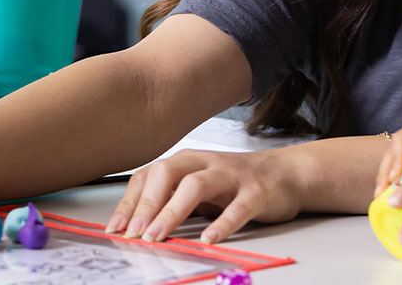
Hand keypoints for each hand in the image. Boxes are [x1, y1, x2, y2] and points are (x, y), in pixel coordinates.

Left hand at [105, 149, 303, 243]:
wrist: (286, 173)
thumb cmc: (235, 183)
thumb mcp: (198, 187)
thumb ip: (171, 200)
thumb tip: (136, 225)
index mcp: (186, 161)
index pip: (148, 177)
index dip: (130, 203)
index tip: (116, 228)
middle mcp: (205, 163)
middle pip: (167, 175)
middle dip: (147, 205)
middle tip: (134, 233)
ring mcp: (231, 176)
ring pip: (196, 186)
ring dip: (173, 211)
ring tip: (158, 236)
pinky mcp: (255, 193)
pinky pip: (237, 208)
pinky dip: (221, 224)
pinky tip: (209, 240)